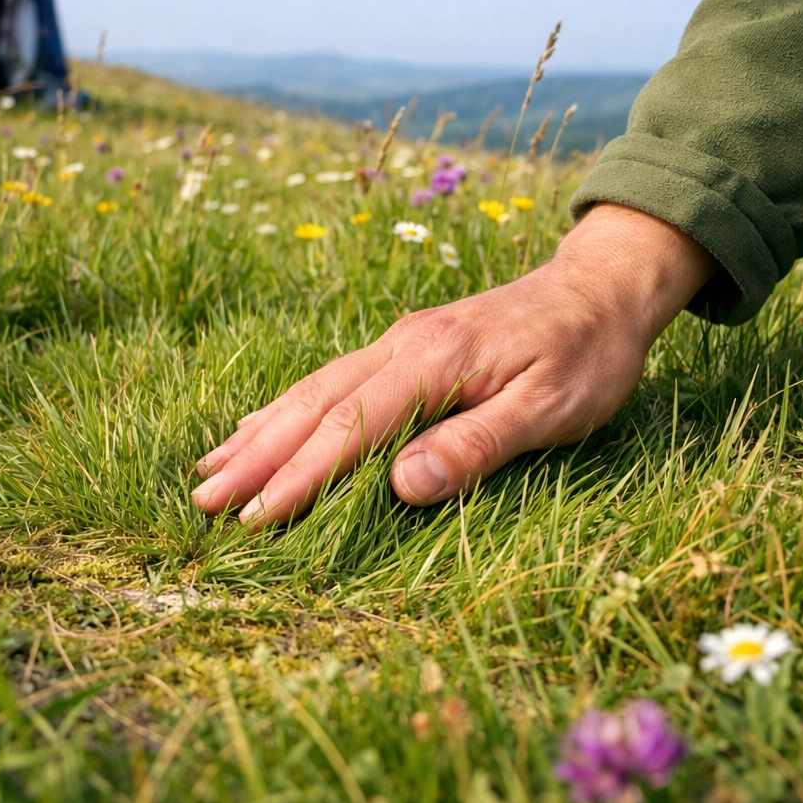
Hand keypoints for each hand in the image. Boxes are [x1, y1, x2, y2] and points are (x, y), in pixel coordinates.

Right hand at [193, 204, 715, 527]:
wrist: (600, 285)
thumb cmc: (587, 353)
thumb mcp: (553, 406)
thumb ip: (477, 442)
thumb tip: (402, 486)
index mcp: (434, 361)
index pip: (350, 427)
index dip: (298, 476)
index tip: (251, 517)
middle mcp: (401, 345)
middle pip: (314, 405)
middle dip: (256, 455)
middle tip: (202, 497)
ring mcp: (399, 340)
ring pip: (314, 388)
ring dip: (261, 430)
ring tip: (211, 464)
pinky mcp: (405, 344)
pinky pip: (332, 377)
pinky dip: (289, 405)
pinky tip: (264, 421)